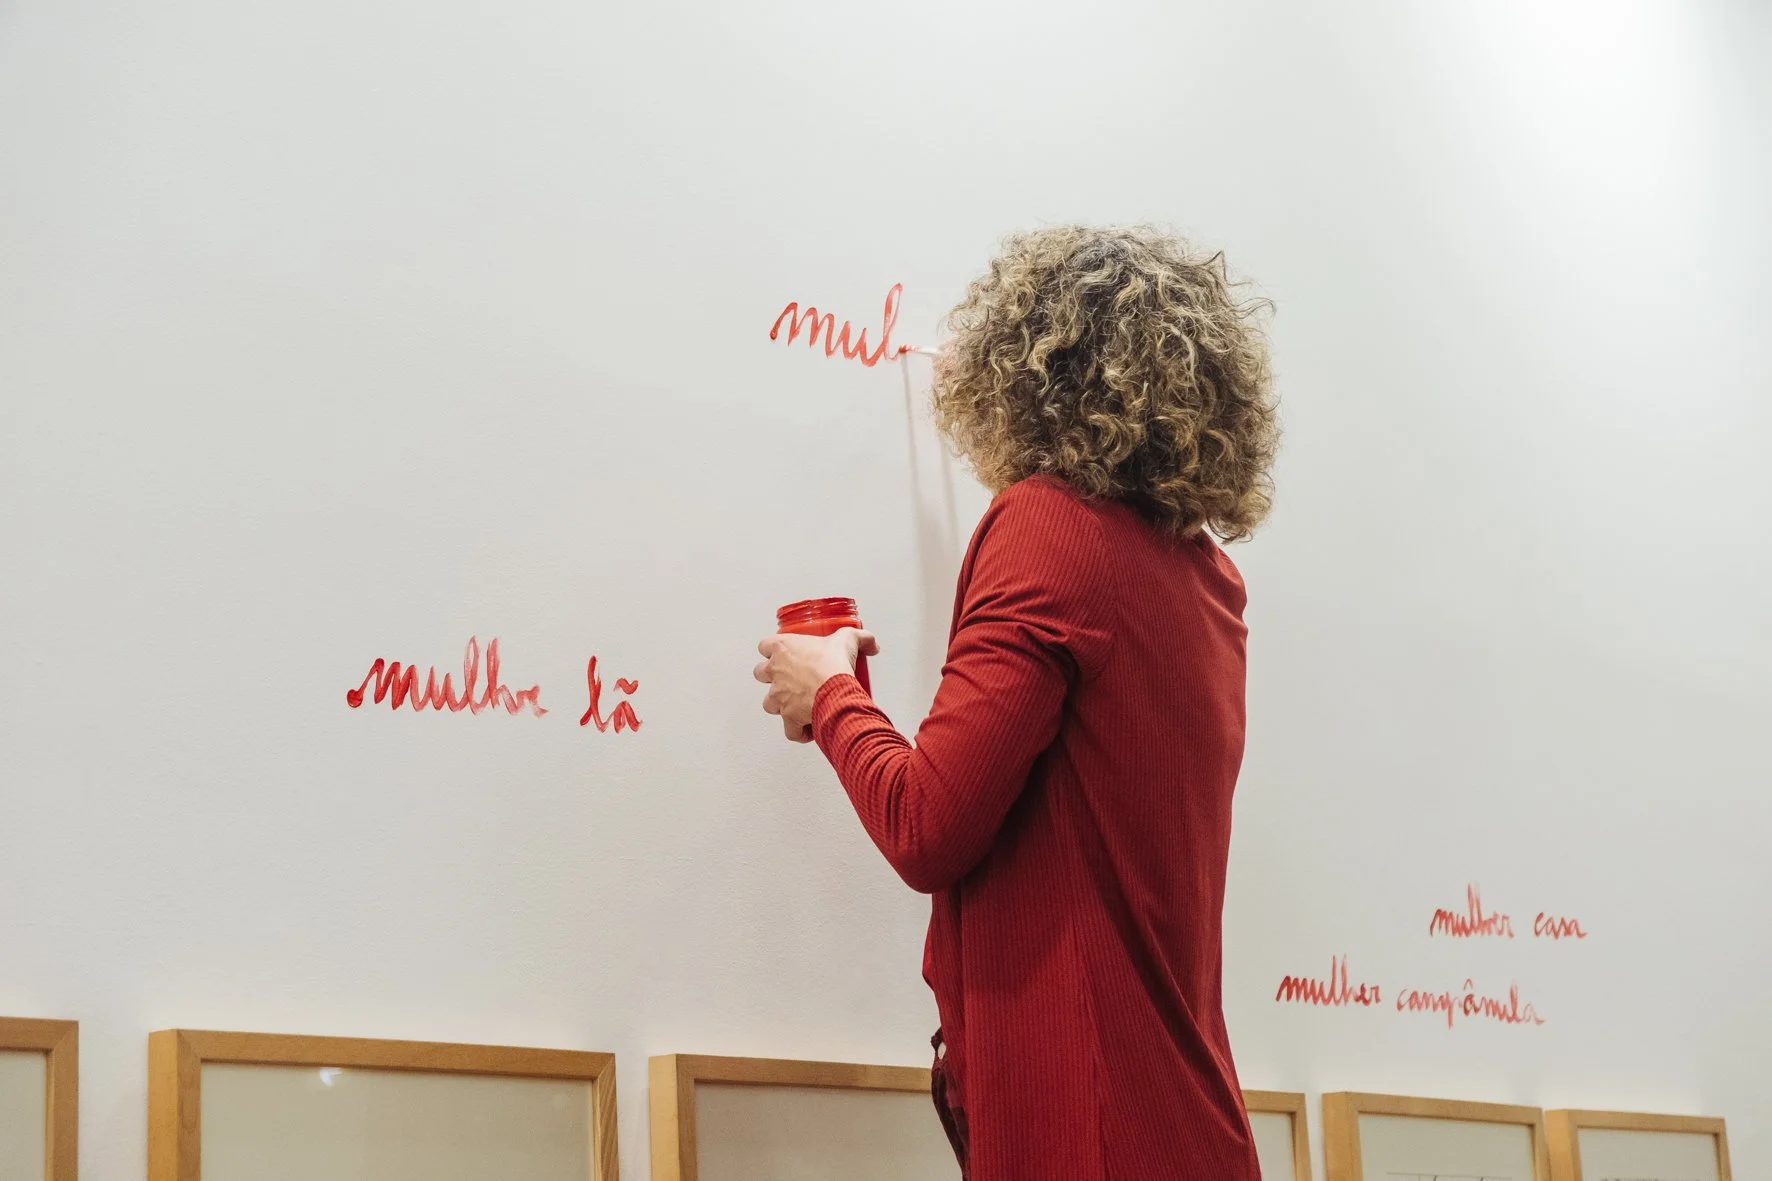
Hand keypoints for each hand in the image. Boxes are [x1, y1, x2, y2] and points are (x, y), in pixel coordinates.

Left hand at [754, 628, 879, 742]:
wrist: (836, 692)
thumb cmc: (833, 666)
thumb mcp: (847, 640)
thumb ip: (860, 637)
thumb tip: (870, 643)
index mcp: (783, 649)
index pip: (765, 645)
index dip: (773, 649)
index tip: (784, 652)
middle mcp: (775, 672)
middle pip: (760, 673)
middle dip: (772, 677)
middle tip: (790, 678)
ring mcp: (778, 696)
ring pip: (769, 702)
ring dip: (781, 704)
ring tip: (798, 704)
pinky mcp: (787, 717)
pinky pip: (789, 729)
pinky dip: (797, 731)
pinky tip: (808, 728)